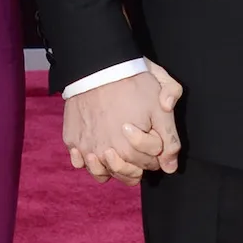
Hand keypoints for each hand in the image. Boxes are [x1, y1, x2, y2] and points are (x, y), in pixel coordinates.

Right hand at [62, 61, 182, 186]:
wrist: (97, 66)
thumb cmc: (132, 84)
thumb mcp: (161, 106)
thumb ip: (170, 138)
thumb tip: (170, 166)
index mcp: (131, 150)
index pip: (151, 166)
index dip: (157, 152)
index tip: (152, 134)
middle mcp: (107, 155)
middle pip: (128, 175)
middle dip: (138, 162)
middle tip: (135, 141)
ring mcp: (86, 149)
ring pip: (102, 174)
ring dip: (111, 167)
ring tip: (114, 149)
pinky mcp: (72, 140)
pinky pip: (79, 163)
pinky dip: (86, 159)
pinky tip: (94, 145)